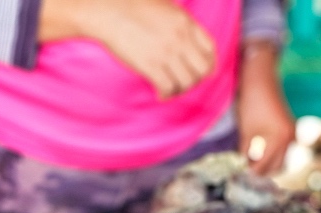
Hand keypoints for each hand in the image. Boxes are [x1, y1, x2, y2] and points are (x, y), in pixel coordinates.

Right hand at [49, 0, 216, 99]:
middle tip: (184, 82)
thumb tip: (185, 38)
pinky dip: (166, 94)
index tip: (198, 71)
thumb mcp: (166, 7)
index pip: (210, 50)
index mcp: (186, 23)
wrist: (109, 11)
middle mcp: (180, 38)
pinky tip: (159, 93)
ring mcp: (166, 53)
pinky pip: (168, 88)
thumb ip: (180, 22)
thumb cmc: (133, 6)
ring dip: (180, 90)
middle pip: (202, 70)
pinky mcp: (150, 65)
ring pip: (187, 82)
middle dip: (196, 80)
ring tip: (170, 89)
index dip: (207, 65)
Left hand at [237, 42, 294, 175]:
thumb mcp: (246, 131)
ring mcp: (292, 134)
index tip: (237, 178)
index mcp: (280, 139)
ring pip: (279, 160)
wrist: (261, 79)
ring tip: (249, 167)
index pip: (263, 166)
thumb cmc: (251, 103)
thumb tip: (241, 170)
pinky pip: (281, 150)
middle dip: (259, 173)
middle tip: (242, 175)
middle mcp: (290, 139)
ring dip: (266, 166)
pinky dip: (270, 156)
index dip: (248, 173)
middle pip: (275, 167)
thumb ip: (246, 153)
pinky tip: (257, 156)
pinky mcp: (289, 129)